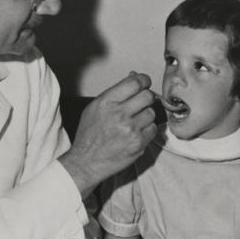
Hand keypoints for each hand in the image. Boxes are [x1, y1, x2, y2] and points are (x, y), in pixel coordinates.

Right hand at [61, 72, 156, 196]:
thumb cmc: (89, 136)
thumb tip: (133, 76)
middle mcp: (119, 114)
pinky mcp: (138, 143)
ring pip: (152, 113)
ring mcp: (130, 129)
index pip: (135, 82)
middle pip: (148, 96)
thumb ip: (115, 92)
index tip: (145, 83)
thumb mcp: (95, 108)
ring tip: (134, 122)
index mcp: (107, 102)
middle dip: (147, 97)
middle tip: (142, 103)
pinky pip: (153, 129)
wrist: (86, 162)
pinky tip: (136, 133)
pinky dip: (147, 130)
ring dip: (146, 116)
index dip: (144, 80)